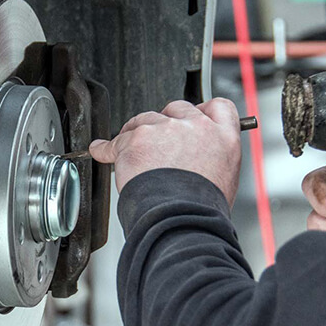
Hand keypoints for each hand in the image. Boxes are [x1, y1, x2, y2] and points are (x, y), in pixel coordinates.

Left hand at [89, 98, 241, 204]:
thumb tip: (201, 161)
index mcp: (223, 137)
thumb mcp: (224, 179)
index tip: (190, 119)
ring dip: (136, 133)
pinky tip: (101, 150)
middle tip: (157, 142)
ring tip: (131, 152)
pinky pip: (115, 141)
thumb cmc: (201, 209)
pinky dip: (106, 148)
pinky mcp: (136, 140)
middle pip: (175, 109)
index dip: (200, 111)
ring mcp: (164, 130)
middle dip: (165, 123)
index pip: (217, 107)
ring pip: (145, 120)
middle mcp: (195, 127)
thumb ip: (213, 158)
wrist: (181, 219)